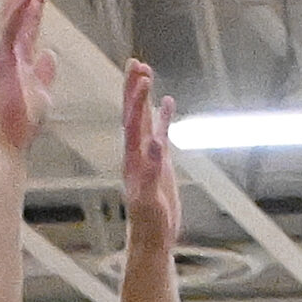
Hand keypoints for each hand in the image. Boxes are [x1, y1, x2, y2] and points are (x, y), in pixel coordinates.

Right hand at [0, 0, 55, 152]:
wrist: (12, 142)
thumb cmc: (23, 122)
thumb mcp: (42, 92)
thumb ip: (45, 72)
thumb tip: (51, 54)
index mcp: (21, 56)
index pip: (28, 22)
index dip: (34, 1)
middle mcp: (10, 51)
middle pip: (14, 9)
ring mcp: (5, 55)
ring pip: (10, 14)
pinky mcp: (3, 64)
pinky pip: (11, 33)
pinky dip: (19, 12)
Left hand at [121, 61, 179, 245]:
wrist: (152, 240)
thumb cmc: (149, 224)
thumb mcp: (150, 199)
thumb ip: (151, 172)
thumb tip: (155, 144)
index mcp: (133, 159)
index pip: (132, 121)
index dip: (137, 98)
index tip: (141, 76)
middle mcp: (137, 153)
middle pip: (133, 112)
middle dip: (133, 87)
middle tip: (135, 61)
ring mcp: (148, 156)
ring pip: (144, 118)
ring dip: (144, 95)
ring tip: (146, 70)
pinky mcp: (160, 163)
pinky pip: (161, 132)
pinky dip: (163, 115)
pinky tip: (169, 101)